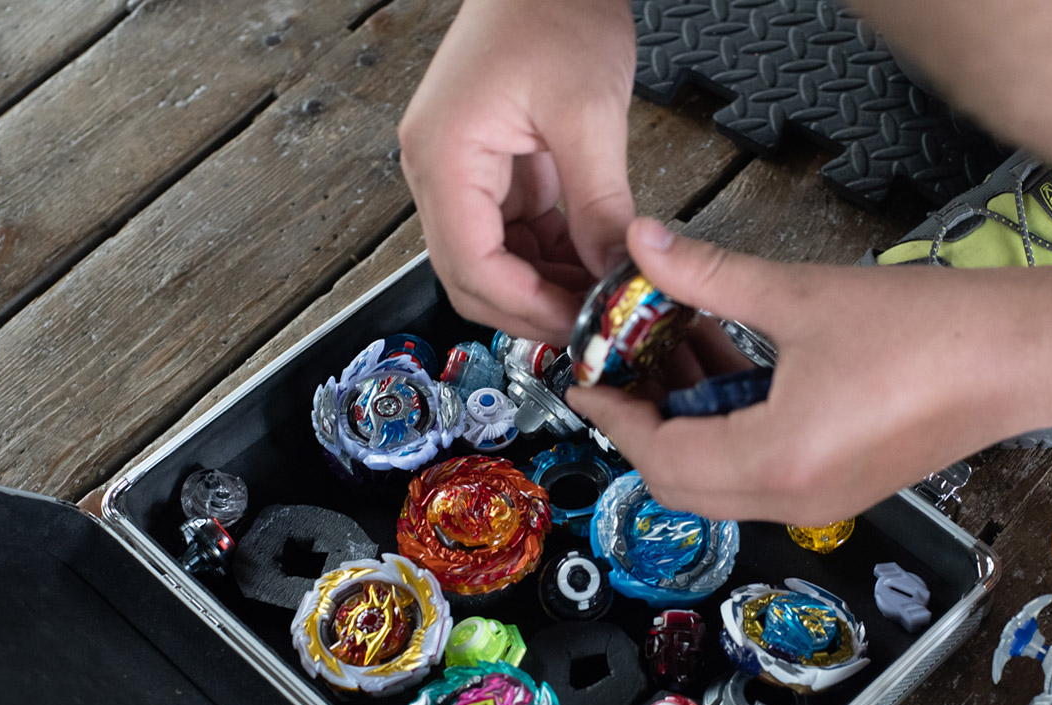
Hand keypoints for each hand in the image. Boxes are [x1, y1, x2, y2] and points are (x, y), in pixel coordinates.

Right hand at [398, 0, 636, 344]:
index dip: (525, 305)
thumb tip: (613, 269)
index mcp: (444, 158)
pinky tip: (588, 265)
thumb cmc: (550, 9)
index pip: (471, 264)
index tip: (577, 322)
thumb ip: (599, 202)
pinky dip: (548, 259)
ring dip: (542, 286)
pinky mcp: (488, 172)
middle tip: (588, 325)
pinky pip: (511, 237)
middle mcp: (438, 172)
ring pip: (492, 264)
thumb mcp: (587, 110)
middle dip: (529, 307)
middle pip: (470, 276)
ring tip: (598, 296)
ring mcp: (460, 174)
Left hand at [567, 217, 1051, 522]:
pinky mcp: (835, 486)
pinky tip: (721, 367)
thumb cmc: (932, 333)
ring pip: (715, 481)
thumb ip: (708, 275)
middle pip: (679, 482)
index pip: (660, 456)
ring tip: (669, 357)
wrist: (1023, 355)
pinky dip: (723, 430)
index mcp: (776, 461)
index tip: (586, 380)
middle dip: (641, 426)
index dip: (615, 417)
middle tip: (622, 370)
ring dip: (683, 426)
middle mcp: (792, 499)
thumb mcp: (801, 296)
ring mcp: (816, 500)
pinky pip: (753, 472)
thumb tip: (642, 244)